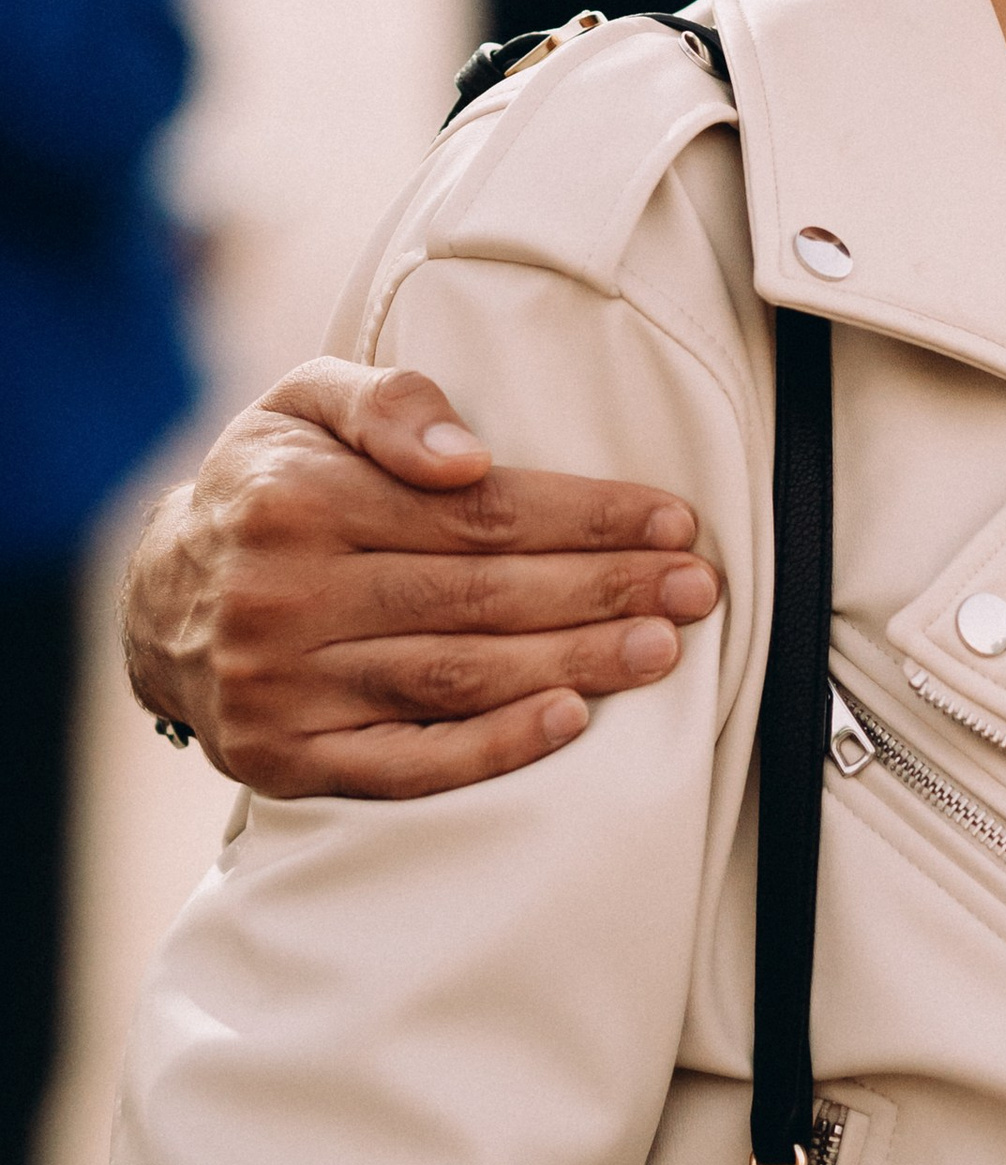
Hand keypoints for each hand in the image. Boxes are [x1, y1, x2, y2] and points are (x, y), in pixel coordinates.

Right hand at [121, 359, 720, 796]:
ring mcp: (284, 688)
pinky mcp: (286, 760)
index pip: (478, 514)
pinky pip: (408, 765)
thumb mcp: (303, 402)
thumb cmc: (264, 488)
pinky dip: (495, 748)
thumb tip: (464, 450)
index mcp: (299, 501)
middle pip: (482, 597)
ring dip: (575, 663)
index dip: (586, 517)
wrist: (152, 603)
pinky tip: (571, 721)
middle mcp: (285, 598)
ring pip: (458, 678)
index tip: (670, 520)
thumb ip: (386, 400)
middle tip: (695, 588)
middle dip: (605, 590)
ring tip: (661, 648)